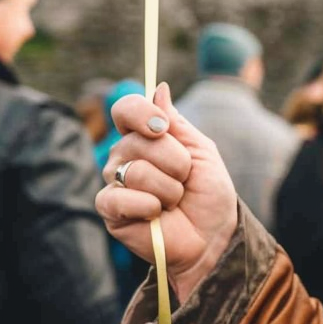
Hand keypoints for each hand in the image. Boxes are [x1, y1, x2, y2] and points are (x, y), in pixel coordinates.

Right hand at [96, 83, 237, 299]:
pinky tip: (157, 214)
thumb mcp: (201, 151)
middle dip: (175, 161)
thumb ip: (176, 122)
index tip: (162, 127)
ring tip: (174, 200)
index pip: (126, 109)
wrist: (213, 234)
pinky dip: (149, 206)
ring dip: (168, 188)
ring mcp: (115, 182)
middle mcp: (124, 155)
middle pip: (137, 140)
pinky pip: (120, 198)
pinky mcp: (110, 210)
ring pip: (136, 170)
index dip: (140, 113)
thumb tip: (159, 88)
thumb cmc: (208, 192)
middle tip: (184, 179)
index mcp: (145, 136)